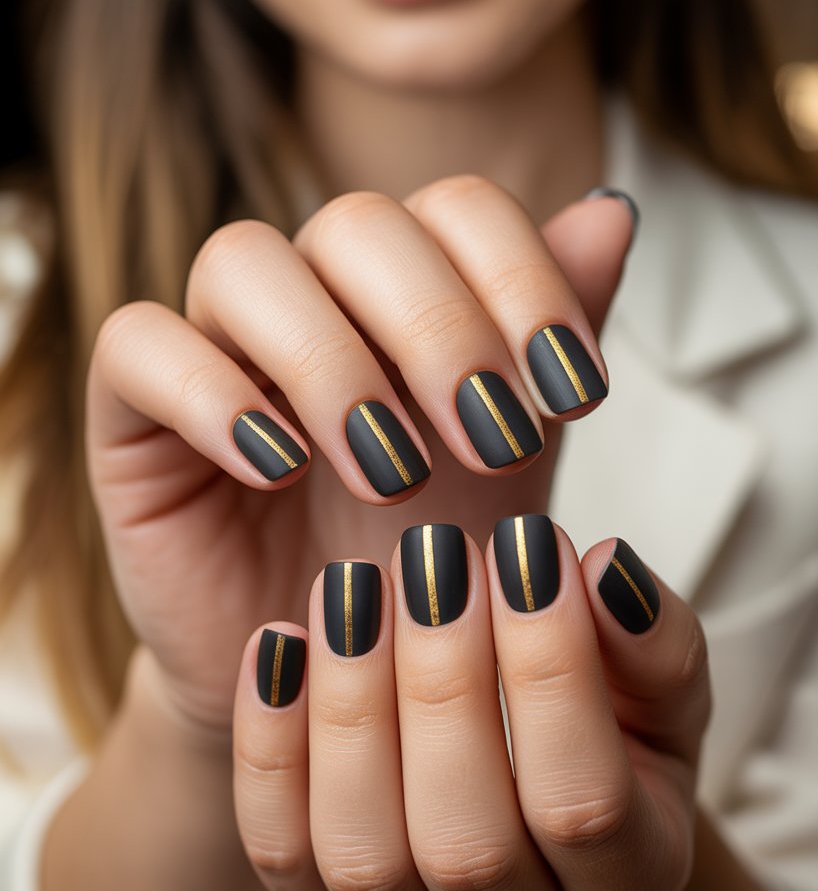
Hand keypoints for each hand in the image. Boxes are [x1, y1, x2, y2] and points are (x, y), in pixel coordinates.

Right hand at [86, 181, 633, 728]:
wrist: (327, 682)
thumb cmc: (423, 569)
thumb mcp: (511, 464)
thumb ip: (553, 340)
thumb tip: (612, 210)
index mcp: (404, 290)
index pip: (458, 208)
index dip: (525, 281)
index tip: (577, 396)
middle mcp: (309, 294)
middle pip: (358, 224)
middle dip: (441, 329)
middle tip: (492, 438)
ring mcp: (214, 343)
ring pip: (245, 263)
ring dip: (331, 362)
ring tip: (391, 472)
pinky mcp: (131, 410)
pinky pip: (138, 347)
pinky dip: (211, 394)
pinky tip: (277, 469)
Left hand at [232, 519, 710, 890]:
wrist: (538, 784)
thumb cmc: (610, 722)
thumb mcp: (657, 681)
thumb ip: (651, 637)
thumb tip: (605, 570)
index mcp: (630, 882)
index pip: (585, 804)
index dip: (553, 672)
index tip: (527, 546)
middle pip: (465, 846)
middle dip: (443, 685)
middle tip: (431, 557)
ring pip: (364, 859)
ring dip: (349, 712)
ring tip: (351, 589)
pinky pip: (281, 848)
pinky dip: (269, 746)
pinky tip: (278, 642)